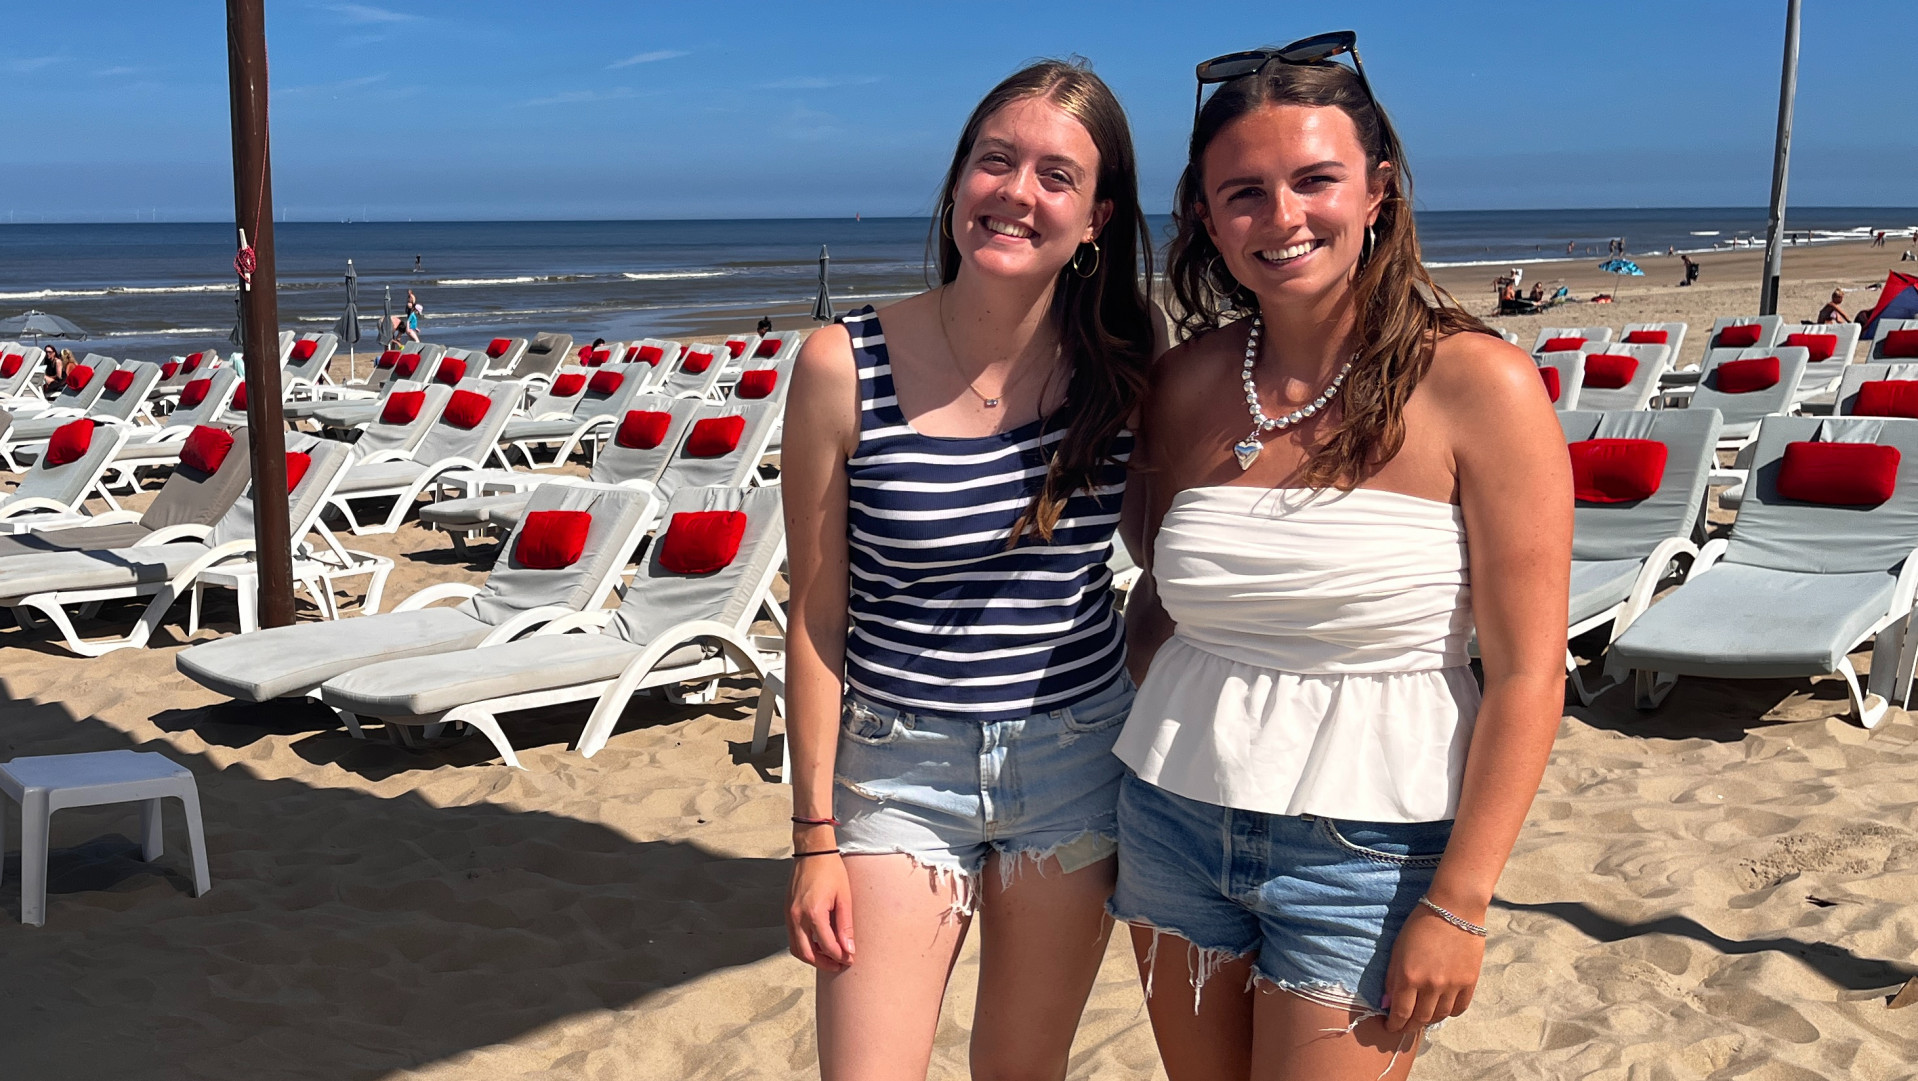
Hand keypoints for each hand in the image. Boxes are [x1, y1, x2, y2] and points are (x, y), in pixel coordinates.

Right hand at [787, 852, 855, 970]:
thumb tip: (849, 949)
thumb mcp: (844, 897)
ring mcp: (789, 915)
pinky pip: (793, 936)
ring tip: (829, 956)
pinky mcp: (787, 911)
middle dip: (823, 963)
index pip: (827, 946)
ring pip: (796, 948)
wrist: (812, 851)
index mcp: (814, 913)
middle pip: (807, 954)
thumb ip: (845, 925)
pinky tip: (818, 942)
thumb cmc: (831, 870)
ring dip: (812, 956)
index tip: (850, 959)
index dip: (840, 956)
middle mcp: (797, 917)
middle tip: (838, 965)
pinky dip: (804, 945)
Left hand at [1381, 905, 1484, 1031]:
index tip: (1390, 1027)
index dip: (1394, 1025)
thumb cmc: (1420, 925)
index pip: (1401, 1013)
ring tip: (1421, 1018)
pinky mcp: (1470, 982)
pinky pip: (1459, 1008)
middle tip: (1403, 1027)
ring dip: (1428, 1021)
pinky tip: (1442, 1009)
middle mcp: (1431, 986)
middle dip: (1409, 1027)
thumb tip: (1387, 1003)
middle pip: (1420, 1019)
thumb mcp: (1398, 949)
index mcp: (1410, 977)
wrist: (1454, 909)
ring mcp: (1453, 986)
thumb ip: (1392, 978)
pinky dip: (1449, 1013)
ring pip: (1440, 1016)